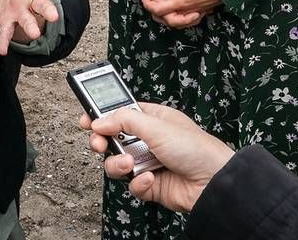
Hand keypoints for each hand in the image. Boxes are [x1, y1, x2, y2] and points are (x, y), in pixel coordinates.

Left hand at [0, 0, 73, 54]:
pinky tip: (3, 50)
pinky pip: (6, 32)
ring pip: (26, 20)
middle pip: (41, 4)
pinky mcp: (7, 21)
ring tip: (33, 35)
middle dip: (47, 10)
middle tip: (54, 17)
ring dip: (30, 27)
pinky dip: (5, 41)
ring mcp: (19, 10)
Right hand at [80, 102, 233, 213]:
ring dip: (119, 165)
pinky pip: (131, 185)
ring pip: (117, 164)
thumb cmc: (195, 148)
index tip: (85, 118)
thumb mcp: (157, 126)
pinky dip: (138, 183)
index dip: (102, 115)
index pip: (120, 113)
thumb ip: (124, 121)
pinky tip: (151, 178)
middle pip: (112, 140)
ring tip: (130, 165)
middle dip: (102, 142)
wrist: (211, 182)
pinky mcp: (149, 184)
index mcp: (152, 119)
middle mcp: (148, 140)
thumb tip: (99, 120)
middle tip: (99, 144)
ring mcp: (147, 162)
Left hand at [142, 0, 220, 28]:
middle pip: (166, 20)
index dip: (149, 5)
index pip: (159, 10)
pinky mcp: (201, 12)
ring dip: (167, 17)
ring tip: (162, 8)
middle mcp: (186, 11)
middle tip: (150, 4)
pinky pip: (187, 21)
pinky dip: (180, 19)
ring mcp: (194, 13)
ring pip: (177, 22)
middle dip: (156, 14)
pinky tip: (179, 11)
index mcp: (180, 3)